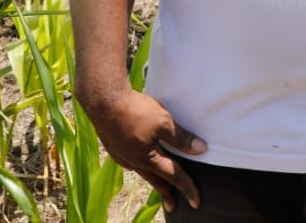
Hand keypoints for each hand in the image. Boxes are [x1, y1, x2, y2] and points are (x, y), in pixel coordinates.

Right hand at [82, 88, 206, 210]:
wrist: (104, 101)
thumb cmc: (135, 111)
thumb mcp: (164, 123)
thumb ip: (182, 138)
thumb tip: (201, 149)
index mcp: (147, 159)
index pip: (173, 177)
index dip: (187, 188)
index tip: (196, 202)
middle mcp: (133, 162)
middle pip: (155, 179)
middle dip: (166, 192)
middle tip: (173, 205)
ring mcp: (122, 156)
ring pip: (142, 171)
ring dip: (154, 178)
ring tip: (162, 183)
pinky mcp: (115, 147)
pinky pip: (133, 162)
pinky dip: (143, 165)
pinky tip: (144, 161)